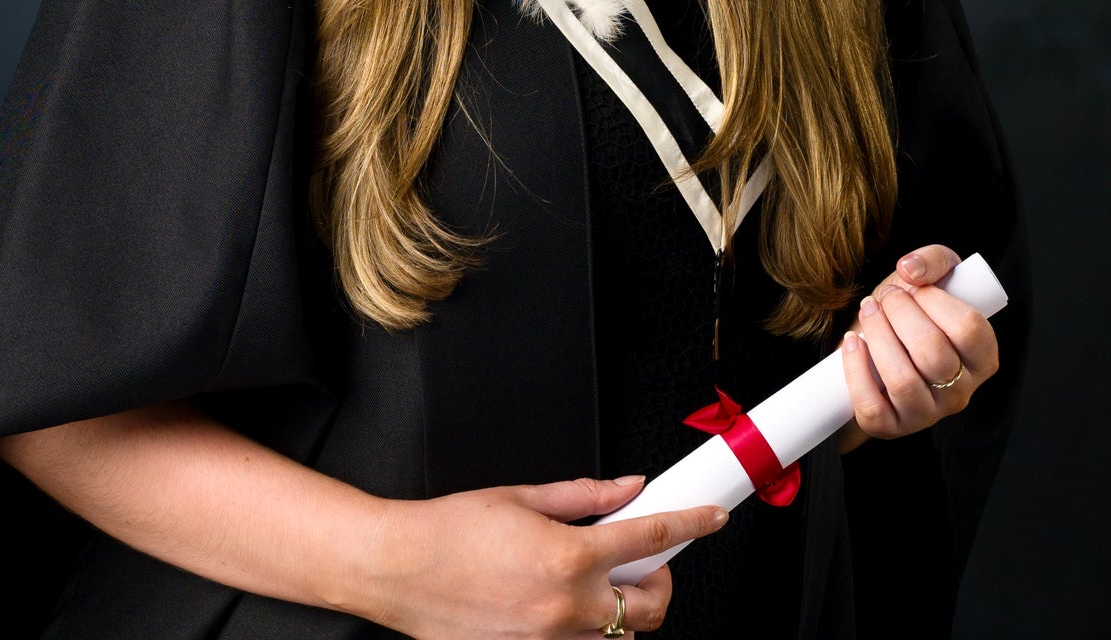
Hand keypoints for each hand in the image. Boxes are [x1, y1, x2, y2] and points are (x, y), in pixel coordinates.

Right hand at [366, 475, 727, 638]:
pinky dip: (585, 631)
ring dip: (620, 612)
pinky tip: (563, 606)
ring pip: (618, 639)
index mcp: (568, 556)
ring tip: (595, 586)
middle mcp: (566, 608)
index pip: (651, 537)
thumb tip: (628, 487)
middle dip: (659, 583)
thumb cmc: (450, 531)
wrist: (398, 569)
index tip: (711, 518)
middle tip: (644, 561)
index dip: (690, 522)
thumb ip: (584, 495)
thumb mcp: (522, 496)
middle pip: (650, 608)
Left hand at [835, 244, 998, 453]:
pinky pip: (872, 407)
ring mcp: (927, 414)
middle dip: (900, 312)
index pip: (969, 329)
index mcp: (981, 358)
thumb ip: (932, 261)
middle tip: (886, 297)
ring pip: (903, 380)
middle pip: (933, 352)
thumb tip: (911, 270)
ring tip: (868, 311)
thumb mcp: (928, 280)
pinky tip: (852, 342)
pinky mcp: (892, 427)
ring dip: (877, 334)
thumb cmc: (907, 315)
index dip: (936, 300)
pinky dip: (855, 369)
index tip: (913, 287)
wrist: (873, 351)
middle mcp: (961, 392)